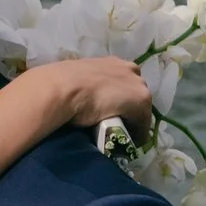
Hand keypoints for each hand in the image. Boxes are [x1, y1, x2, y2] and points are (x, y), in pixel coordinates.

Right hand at [28, 55, 153, 144]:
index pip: (123, 82)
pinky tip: (127, 142)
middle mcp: (130, 69)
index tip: (112, 111)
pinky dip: (136, 134)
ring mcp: (138, 84)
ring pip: (141, 108)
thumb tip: (75, 97)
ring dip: (133, 121)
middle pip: (136, 93)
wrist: (65, 88)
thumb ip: (83, 84)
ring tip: (121, 134)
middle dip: (129, 108)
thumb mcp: (76, 79)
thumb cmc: (63, 83)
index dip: (119, 98)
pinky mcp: (141, 101)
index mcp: (113, 62)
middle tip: (117, 122)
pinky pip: (143, 123)